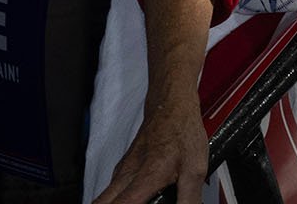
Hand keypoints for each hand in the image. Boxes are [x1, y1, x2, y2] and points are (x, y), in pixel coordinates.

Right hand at [92, 89, 210, 203]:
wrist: (172, 104)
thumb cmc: (182, 129)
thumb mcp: (195, 169)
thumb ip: (189, 198)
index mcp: (144, 178)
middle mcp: (126, 175)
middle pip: (101, 203)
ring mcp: (122, 170)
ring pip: (105, 196)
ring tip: (137, 202)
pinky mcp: (124, 166)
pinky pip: (112, 188)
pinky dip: (116, 198)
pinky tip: (133, 199)